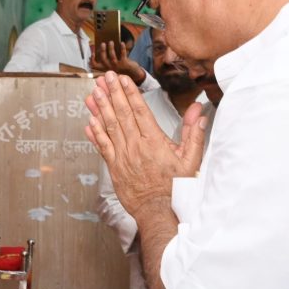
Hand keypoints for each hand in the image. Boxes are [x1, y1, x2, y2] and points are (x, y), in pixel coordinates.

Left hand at [85, 72, 207, 216]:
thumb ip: (194, 133)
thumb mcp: (191, 159)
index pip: (139, 111)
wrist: (158, 211)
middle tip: (105, 77)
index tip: (122, 79)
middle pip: (121, 114)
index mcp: (154, 141)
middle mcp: (136, 146)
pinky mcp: (114, 168)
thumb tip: (198, 111)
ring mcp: (123, 156)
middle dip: (112, 93)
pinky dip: (95, 133)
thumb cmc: (175, 187)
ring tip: (93, 92)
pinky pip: (102, 146)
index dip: (129, 93)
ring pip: (109, 127)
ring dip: (100, 108)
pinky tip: (89, 120)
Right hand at [91, 42, 145, 84]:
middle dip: (102, 50)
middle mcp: (109, 68)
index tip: (92, 53)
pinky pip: (123, 54)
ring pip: (112, 56)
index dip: (92, 60)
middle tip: (103, 43)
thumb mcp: (111, 65)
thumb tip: (103, 46)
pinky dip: (122, 48)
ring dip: (111, 48)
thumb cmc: (120, 67)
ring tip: (111, 42)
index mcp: (104, 68)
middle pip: (103, 59)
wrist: (133, 74)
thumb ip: (106, 58)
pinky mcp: (124, 63)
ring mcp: (117, 66)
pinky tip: (122, 43)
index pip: (95, 66)